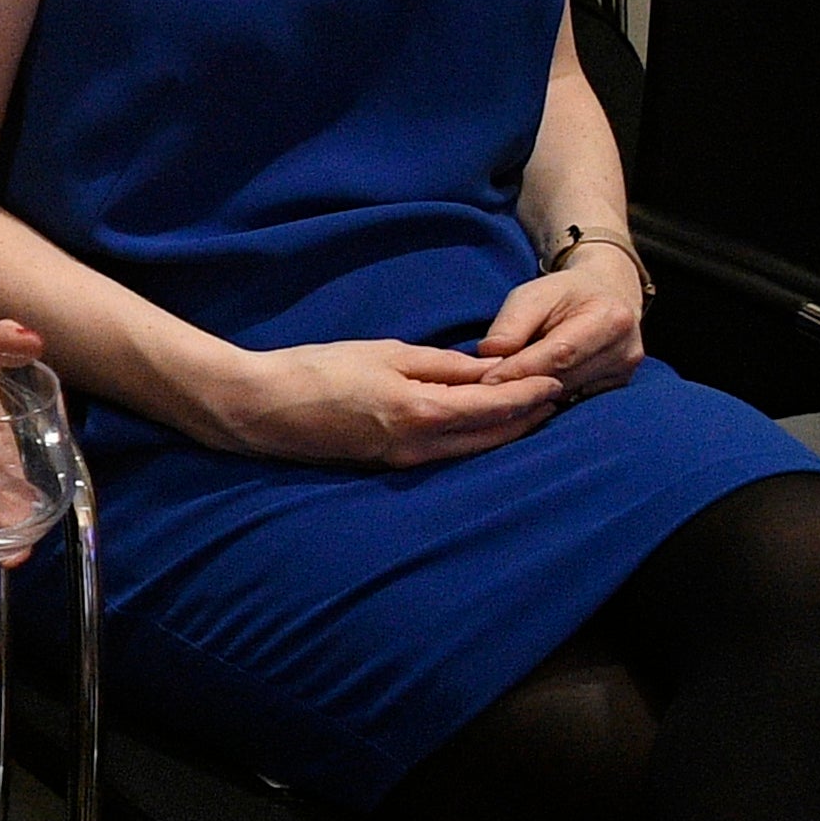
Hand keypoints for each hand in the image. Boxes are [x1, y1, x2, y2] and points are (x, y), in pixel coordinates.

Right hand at [198, 336, 564, 466]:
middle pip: (491, 437)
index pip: (494, 405)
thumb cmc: (318, 370)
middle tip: (558, 398)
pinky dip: (472, 440)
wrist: (261, 408)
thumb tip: (489, 368)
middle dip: (527, 418)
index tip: (558, 379)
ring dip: (504, 432)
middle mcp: (419, 447)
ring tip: (530, 413)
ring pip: (470, 451)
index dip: (530, 393)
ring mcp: (402, 461)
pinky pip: (444, 455)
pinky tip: (480, 426)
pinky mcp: (386, 465)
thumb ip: (441, 365)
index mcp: (422, 412)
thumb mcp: (385, 354)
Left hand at [472, 241, 647, 397]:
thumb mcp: (533, 295)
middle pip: (562, 379)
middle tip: (487, 386)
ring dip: (532, 393)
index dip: (520, 370)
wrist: (607, 294)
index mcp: (609, 318)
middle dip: (521, 384)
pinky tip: (532, 387)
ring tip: (507, 382)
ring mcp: (625, 374)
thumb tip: (490, 357)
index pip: (559, 354)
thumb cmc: (564, 294)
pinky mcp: (618, 389)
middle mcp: (625, 350)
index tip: (486, 380)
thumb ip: (511, 325)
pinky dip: (548, 398)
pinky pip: (573, 401)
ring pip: (565, 395)